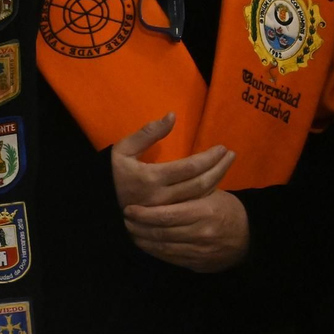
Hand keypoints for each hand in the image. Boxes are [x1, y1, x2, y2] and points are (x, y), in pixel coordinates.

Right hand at [112, 112, 248, 271]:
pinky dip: (208, 194)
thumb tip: (172, 116)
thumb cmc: (112, 173)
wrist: (101, 204)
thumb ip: (148, 133)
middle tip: (231, 155)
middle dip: (219, 168)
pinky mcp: (169, 218)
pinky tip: (215, 182)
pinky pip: (194, 206)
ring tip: (227, 165)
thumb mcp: (123, 149)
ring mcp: (167, 210)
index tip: (221, 148)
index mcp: (151, 177)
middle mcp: (162, 197)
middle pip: (200, 183)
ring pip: (200, 197)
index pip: (189, 167)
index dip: (209, 157)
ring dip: (218, 180)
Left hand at [123, 189, 249, 272]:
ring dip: (143, 240)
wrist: (250, 237)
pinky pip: (171, 259)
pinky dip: (155, 251)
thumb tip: (154, 183)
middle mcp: (201, 234)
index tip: (128, 209)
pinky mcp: (198, 264)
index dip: (143, 214)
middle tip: (124, 219)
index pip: (165, 215)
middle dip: (138, 226)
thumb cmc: (225, 208)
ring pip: (163, 247)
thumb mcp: (209, 194)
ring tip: (130, 230)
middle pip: (161, 232)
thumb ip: (185, 192)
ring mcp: (200, 252)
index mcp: (203, 212)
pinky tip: (145, 243)